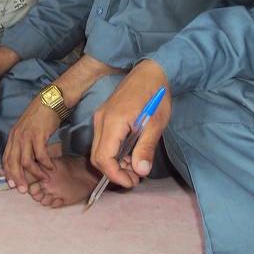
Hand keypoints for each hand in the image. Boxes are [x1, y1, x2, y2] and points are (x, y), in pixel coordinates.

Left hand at [2, 99, 59, 191]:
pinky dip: (45, 164)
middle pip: (13, 163)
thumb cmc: (41, 115)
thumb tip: (26, 158)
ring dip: (35, 173)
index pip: (6, 158)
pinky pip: (40, 155)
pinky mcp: (38, 135)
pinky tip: (51, 167)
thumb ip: (24, 142)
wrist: (50, 100)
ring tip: (44, 178)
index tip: (13, 185)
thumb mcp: (27, 129)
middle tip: (24, 190)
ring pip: (26, 161)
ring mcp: (27, 136)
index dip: (9, 173)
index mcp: (13, 136)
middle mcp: (17, 137)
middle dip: (18, 179)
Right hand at [90, 60, 170, 187]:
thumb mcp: (156, 123)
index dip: (115, 175)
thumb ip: (146, 147)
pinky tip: (130, 153)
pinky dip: (113, 152)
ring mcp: (100, 117)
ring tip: (136, 166)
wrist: (151, 70)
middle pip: (97, 157)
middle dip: (114, 172)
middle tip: (135, 178)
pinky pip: (103, 140)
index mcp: (113, 121)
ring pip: (99, 150)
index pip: (103, 158)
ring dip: (114, 163)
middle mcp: (101, 120)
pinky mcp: (104, 116)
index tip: (132, 182)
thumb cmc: (156, 94)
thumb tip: (140, 171)